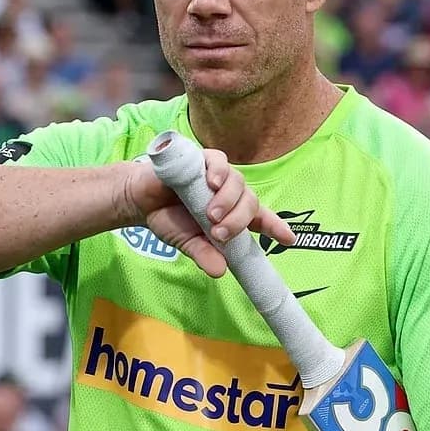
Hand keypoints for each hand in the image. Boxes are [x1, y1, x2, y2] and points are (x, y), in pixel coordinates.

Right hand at [120, 149, 295, 277]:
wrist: (140, 200)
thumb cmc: (168, 219)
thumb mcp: (187, 242)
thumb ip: (204, 254)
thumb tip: (220, 271)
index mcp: (231, 213)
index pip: (260, 219)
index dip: (276, 227)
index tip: (289, 239)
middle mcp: (229, 192)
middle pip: (249, 202)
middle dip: (238, 219)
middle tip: (218, 233)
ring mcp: (217, 174)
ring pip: (237, 182)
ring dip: (228, 200)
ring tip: (210, 214)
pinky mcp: (201, 159)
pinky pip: (219, 160)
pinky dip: (219, 171)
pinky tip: (211, 182)